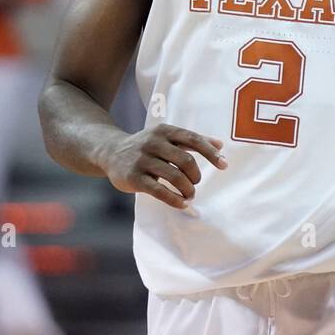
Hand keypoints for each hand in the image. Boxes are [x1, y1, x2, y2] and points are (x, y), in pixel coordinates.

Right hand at [105, 124, 226, 209]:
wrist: (110, 152)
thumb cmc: (147, 146)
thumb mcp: (167, 137)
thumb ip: (192, 140)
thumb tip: (221, 145)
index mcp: (165, 131)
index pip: (193, 140)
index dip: (211, 153)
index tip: (224, 165)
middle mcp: (153, 142)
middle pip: (186, 160)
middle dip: (196, 175)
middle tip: (195, 183)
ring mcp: (142, 160)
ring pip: (174, 177)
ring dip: (188, 189)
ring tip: (190, 195)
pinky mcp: (134, 177)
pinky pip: (159, 191)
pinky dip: (175, 200)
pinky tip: (182, 203)